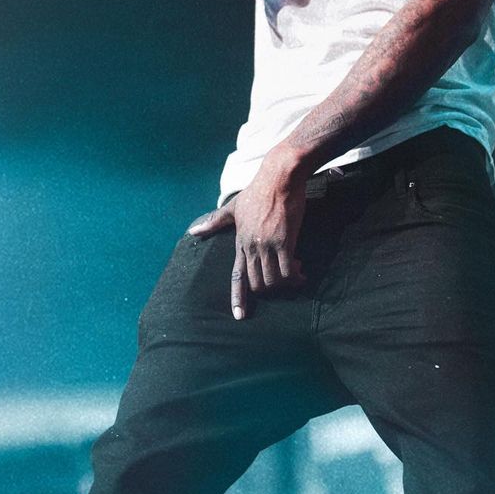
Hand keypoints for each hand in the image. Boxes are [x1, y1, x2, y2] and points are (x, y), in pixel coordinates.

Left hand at [187, 156, 307, 319]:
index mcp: (239, 241)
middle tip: (281, 282)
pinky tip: (301, 271)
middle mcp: (251, 246)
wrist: (279, 177)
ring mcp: (268, 244)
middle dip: (268, 289)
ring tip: (295, 275)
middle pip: (257, 283)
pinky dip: (294, 276)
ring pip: (273, 279)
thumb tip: (193, 232)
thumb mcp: (234, 207)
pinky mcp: (284, 240)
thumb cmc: (258, 191)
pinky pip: (288, 270)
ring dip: (284, 283)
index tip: (239, 315)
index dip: (237, 297)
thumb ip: (215, 222)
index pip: (236, 276)